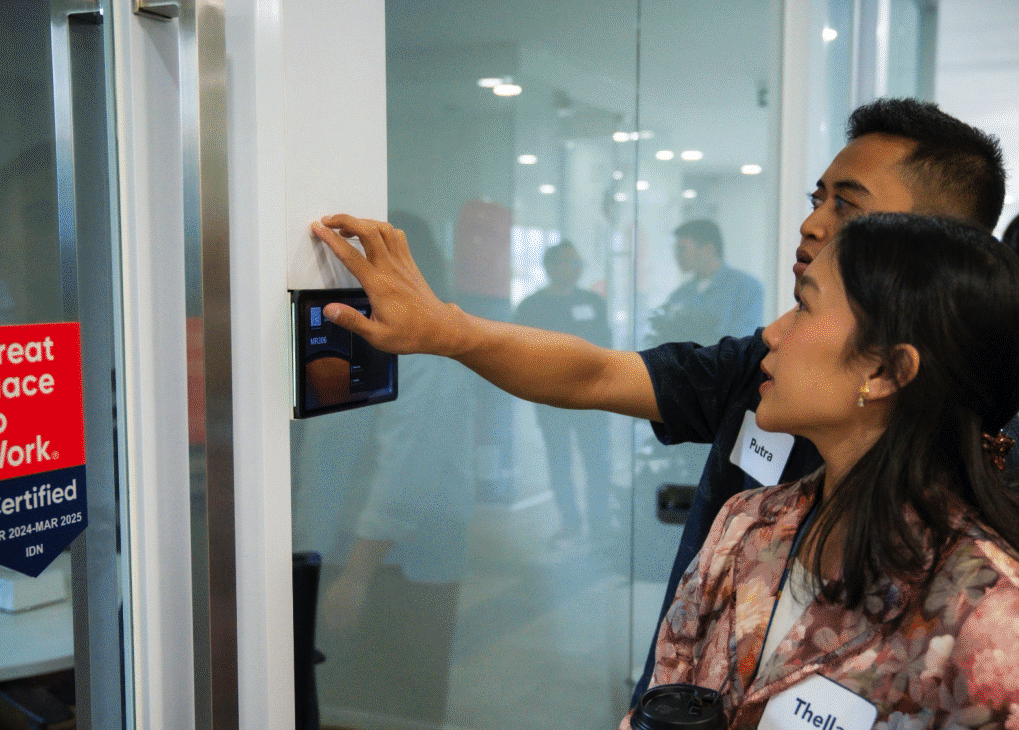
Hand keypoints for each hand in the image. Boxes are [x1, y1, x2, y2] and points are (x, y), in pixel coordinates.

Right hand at [311, 214, 465, 355]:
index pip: (351, 255)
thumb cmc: (409, 333)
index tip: (318, 228)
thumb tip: (329, 310)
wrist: (439, 328)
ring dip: (363, 222)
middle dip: (345, 220)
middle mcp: (390, 268)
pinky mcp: (409, 263)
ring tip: (346, 227)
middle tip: (328, 221)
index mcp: (378, 285)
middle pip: (368, 231)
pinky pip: (397, 236)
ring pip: (384, 229)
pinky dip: (382, 228)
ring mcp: (402, 263)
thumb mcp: (377, 336)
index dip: (331, 239)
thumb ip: (352, 321)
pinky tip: (372, 235)